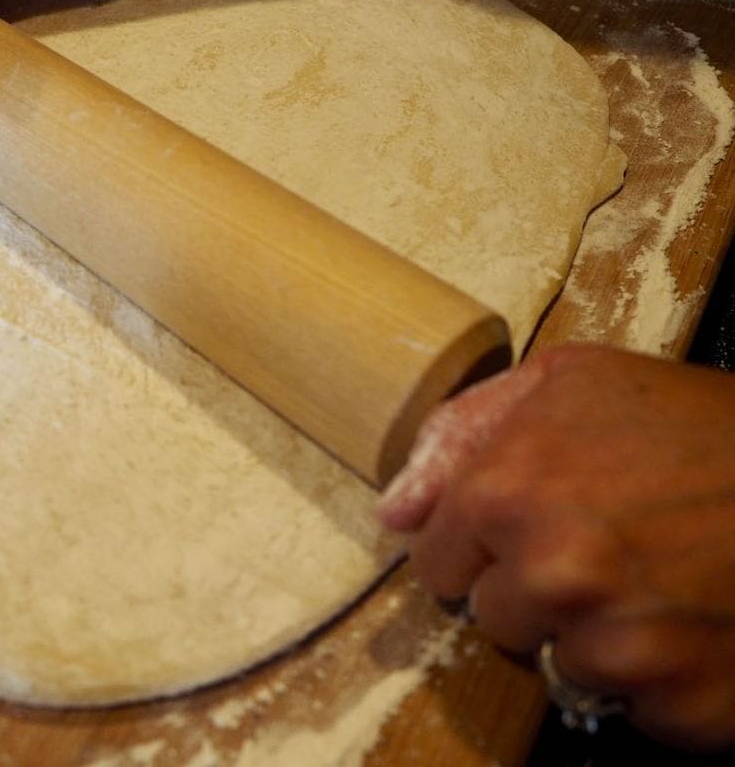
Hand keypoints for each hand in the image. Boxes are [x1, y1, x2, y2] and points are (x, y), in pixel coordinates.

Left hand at [377, 344, 734, 749]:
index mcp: (505, 492)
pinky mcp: (680, 702)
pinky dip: (662, 679)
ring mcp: (615, 645)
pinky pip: (632, 708)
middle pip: (494, 618)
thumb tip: (394, 510)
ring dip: (598, 637)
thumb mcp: (573, 382)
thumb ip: (465, 433)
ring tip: (659, 582)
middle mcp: (550, 573)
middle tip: (610, 548)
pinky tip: (696, 623)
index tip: (529, 530)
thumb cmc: (698, 423)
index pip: (435, 562)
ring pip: (559, 665)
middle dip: (535, 590)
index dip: (481, 547)